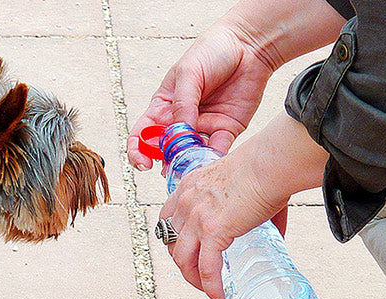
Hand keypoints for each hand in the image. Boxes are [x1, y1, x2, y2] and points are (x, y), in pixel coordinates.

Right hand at [128, 22, 275, 166]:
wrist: (248, 44)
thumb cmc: (213, 51)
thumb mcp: (189, 73)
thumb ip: (182, 105)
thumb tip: (178, 134)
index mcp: (163, 107)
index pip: (142, 135)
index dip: (138, 152)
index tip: (144, 164)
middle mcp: (180, 121)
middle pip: (165, 151)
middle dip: (165, 162)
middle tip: (171, 166)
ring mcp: (202, 128)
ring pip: (190, 155)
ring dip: (188, 164)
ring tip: (190, 165)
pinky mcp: (224, 131)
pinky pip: (216, 151)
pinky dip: (211, 160)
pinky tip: (208, 161)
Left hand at [160, 112, 328, 298]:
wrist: (272, 161)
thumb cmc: (266, 167)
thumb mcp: (240, 184)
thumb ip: (247, 209)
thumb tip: (274, 237)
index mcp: (188, 187)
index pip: (167, 220)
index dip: (174, 240)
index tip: (187, 252)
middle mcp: (186, 202)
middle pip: (172, 243)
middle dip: (184, 264)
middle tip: (201, 276)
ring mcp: (196, 218)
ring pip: (183, 261)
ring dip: (194, 280)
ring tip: (209, 291)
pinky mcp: (213, 231)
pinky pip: (207, 269)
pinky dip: (212, 287)